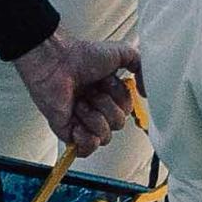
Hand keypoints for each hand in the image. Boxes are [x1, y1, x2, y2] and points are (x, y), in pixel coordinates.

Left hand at [13, 30, 141, 152]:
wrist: (56, 62)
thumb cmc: (81, 56)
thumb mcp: (122, 52)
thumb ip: (141, 68)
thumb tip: (146, 93)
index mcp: (109, 94)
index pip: (128, 110)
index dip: (121, 98)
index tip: (107, 82)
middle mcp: (97, 108)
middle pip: (118, 125)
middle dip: (107, 107)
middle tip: (92, 92)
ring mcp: (82, 121)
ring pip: (105, 138)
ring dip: (94, 119)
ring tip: (80, 103)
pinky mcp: (68, 131)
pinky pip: (86, 149)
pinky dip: (85, 139)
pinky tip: (79, 124)